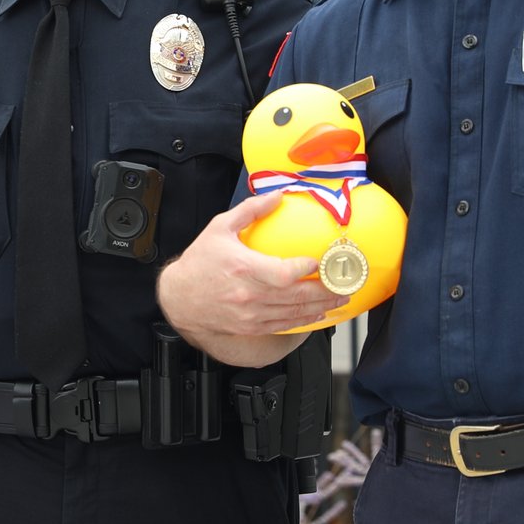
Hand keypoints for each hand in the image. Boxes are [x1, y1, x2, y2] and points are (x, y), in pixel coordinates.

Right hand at [157, 196, 336, 340]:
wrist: (179, 298)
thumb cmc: (199, 263)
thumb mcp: (220, 228)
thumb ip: (250, 211)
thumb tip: (277, 196)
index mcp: (244, 268)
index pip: (284, 274)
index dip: (306, 270)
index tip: (319, 262)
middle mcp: (249, 295)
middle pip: (297, 297)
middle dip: (325, 291)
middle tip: (344, 284)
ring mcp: (251, 314)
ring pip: (294, 314)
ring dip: (321, 307)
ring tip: (339, 299)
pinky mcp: (251, 326)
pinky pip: (283, 325)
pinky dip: (304, 321)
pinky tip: (318, 314)